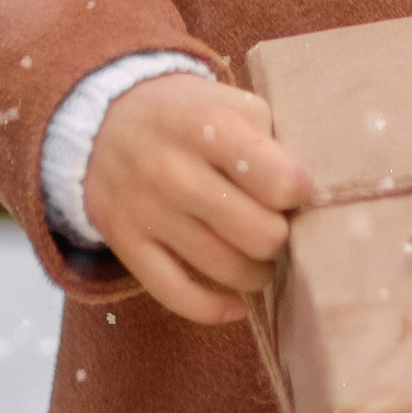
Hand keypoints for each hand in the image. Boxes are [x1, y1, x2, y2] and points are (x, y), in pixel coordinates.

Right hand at [83, 73, 313, 327]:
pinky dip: (217, 310)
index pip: (279, 181)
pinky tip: (237, 303)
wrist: (103, 121)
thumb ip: (271, 141)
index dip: (299, 193)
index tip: (295, 190)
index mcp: (210, 128)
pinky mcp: (126, 244)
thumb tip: (308, 196)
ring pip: (225, 269)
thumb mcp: (231, 102)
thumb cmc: (187, 114)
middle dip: (280, 236)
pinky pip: (178, 296)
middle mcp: (175, 171)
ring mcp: (148, 212)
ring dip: (257, 272)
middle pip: (260, 235)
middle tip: (275, 224)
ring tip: (259, 256)